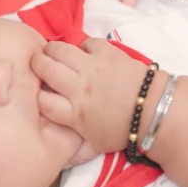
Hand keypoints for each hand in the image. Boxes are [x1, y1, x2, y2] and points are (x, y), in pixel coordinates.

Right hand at [31, 39, 142, 160]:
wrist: (153, 110)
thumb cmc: (122, 130)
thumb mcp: (92, 143)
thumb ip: (70, 139)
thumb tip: (51, 137)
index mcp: (74, 113)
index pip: (40, 99)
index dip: (33, 95)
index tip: (36, 93)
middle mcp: (79, 87)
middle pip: (44, 68)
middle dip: (36, 66)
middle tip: (40, 67)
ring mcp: (93, 67)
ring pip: (59, 49)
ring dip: (52, 51)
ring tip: (54, 56)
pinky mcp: (107, 52)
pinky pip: (84, 42)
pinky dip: (81, 48)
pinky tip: (84, 56)